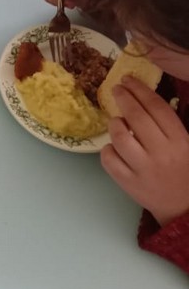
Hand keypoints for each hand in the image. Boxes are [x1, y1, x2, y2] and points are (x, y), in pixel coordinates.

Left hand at [101, 77, 188, 226]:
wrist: (184, 208)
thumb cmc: (183, 169)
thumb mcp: (186, 143)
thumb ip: (168, 123)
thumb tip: (143, 96)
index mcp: (180, 140)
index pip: (157, 107)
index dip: (140, 90)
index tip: (128, 80)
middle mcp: (161, 153)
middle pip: (136, 117)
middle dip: (124, 98)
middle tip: (116, 89)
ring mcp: (143, 169)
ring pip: (119, 137)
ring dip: (115, 124)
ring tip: (117, 122)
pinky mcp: (128, 183)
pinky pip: (108, 159)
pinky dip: (107, 149)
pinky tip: (114, 147)